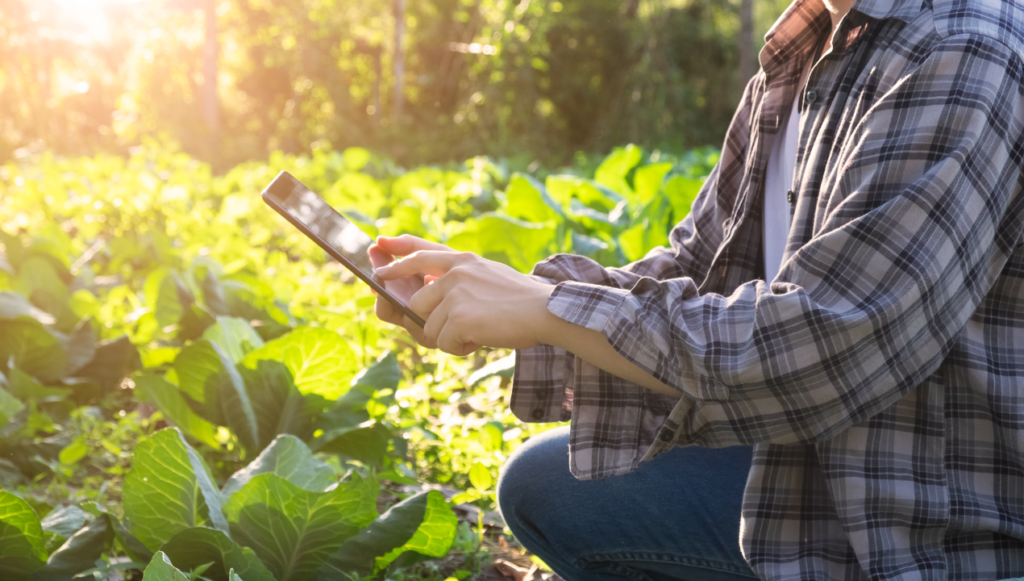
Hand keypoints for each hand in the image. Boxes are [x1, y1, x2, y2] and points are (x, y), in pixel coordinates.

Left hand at [375, 245, 555, 355]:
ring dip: (451, 337)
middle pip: (418, 303)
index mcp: (462, 259)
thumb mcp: (488, 275)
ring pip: (429, 327)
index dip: (396, 254)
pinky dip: (460, 348)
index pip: (420, 250)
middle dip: (432, 322)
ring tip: (480, 330)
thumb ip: (459, 279)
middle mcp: (454, 272)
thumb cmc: (521, 300)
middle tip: (461, 328)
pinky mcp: (457, 317)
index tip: (378, 247)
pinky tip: (482, 339)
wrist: (546, 311)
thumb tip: (424, 293)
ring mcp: (454, 294)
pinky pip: (442, 343)